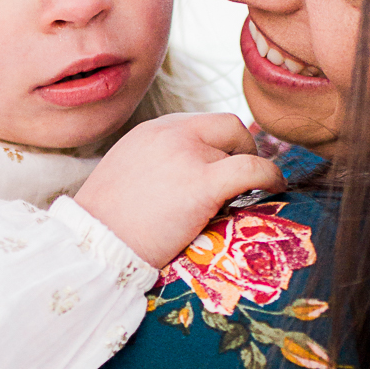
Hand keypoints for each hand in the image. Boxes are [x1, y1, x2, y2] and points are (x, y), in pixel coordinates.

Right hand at [73, 113, 283, 268]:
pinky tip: (274, 190)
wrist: (94, 245)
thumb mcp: (126, 178)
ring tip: (250, 197)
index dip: (218, 144)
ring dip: (248, 174)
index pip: (200, 123)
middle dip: (242, 149)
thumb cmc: (105, 226)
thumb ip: (156, 167)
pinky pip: (253, 169)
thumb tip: (183, 181)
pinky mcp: (203, 183)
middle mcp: (170, 134)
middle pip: (226, 126)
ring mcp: (187, 155)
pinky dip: (270, 176)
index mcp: (150, 132)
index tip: (223, 166)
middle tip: (244, 180)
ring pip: (239, 151)